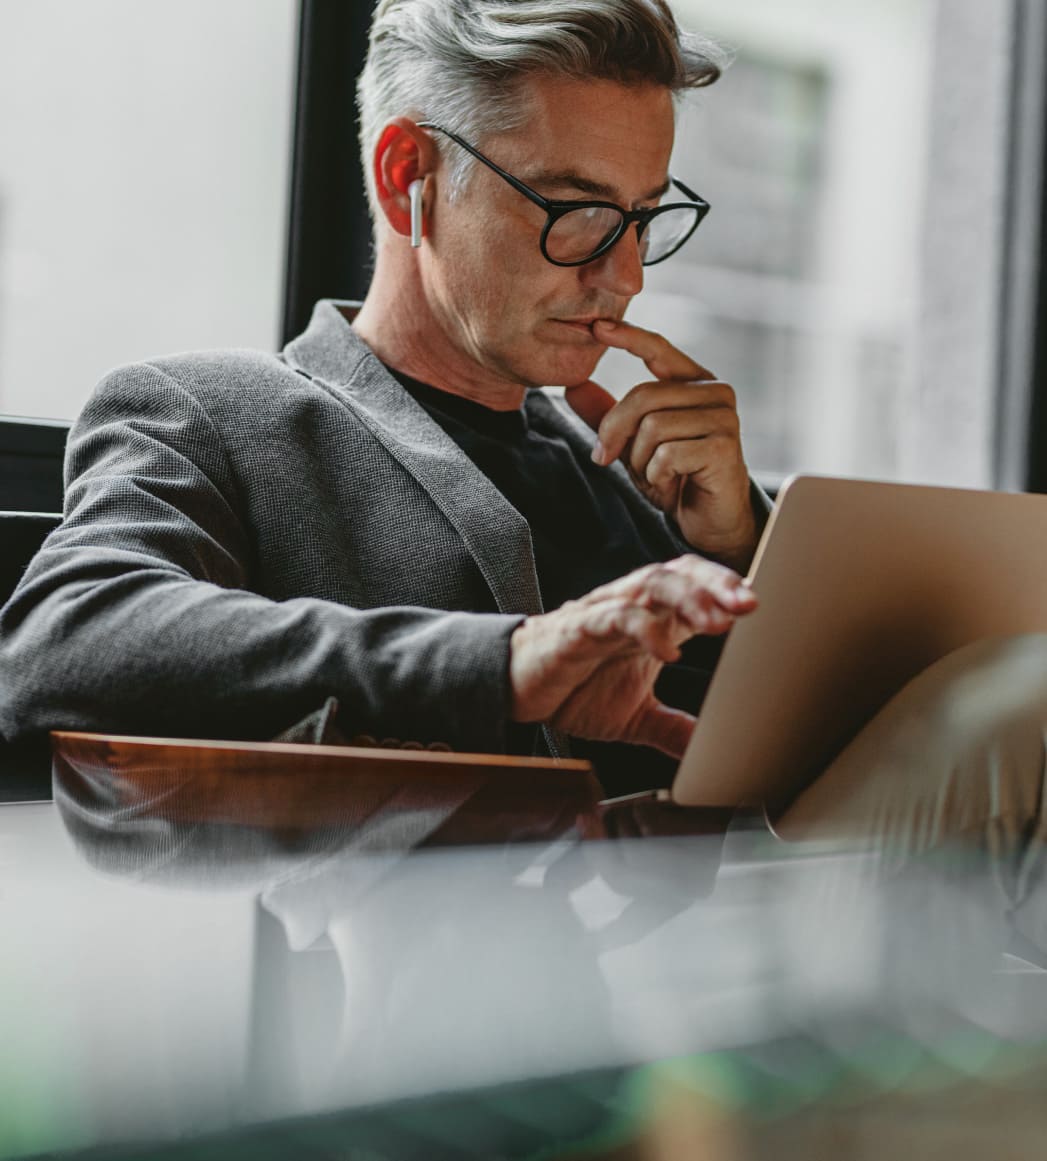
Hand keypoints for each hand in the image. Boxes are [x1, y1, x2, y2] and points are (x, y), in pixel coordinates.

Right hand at [509, 556, 756, 758]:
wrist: (516, 690)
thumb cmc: (574, 689)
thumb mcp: (636, 717)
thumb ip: (675, 729)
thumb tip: (712, 753)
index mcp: (652, 620)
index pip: (696, 588)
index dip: (728, 591)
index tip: (760, 609)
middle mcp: (632, 607)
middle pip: (680, 573)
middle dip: (717, 585)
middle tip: (749, 604)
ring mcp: (605, 613)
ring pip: (651, 584)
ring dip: (688, 597)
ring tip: (717, 619)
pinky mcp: (577, 629)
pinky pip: (614, 617)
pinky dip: (643, 629)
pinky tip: (667, 650)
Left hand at [565, 319, 757, 570]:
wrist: (709, 521)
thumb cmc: (676, 478)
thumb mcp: (633, 443)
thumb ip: (608, 416)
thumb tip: (573, 387)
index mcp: (694, 383)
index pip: (658, 349)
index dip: (628, 336)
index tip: (596, 327)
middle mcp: (714, 392)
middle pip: (643, 396)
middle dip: (615, 432)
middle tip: (605, 458)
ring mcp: (723, 417)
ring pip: (653, 426)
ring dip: (640, 461)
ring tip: (655, 476)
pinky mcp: (724, 446)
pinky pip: (667, 454)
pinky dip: (657, 476)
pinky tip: (671, 485)